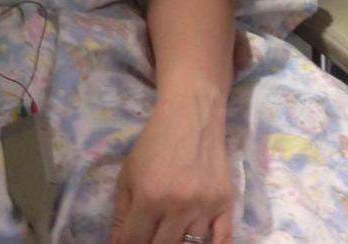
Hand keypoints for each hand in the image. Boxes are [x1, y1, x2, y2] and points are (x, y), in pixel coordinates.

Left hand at [110, 97, 233, 243]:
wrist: (192, 115)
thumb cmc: (154, 143)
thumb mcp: (128, 174)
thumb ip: (121, 214)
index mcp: (150, 197)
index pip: (134, 241)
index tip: (128, 242)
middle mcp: (179, 206)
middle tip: (148, 235)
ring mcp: (205, 206)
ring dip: (176, 243)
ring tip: (169, 233)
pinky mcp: (226, 202)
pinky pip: (223, 239)